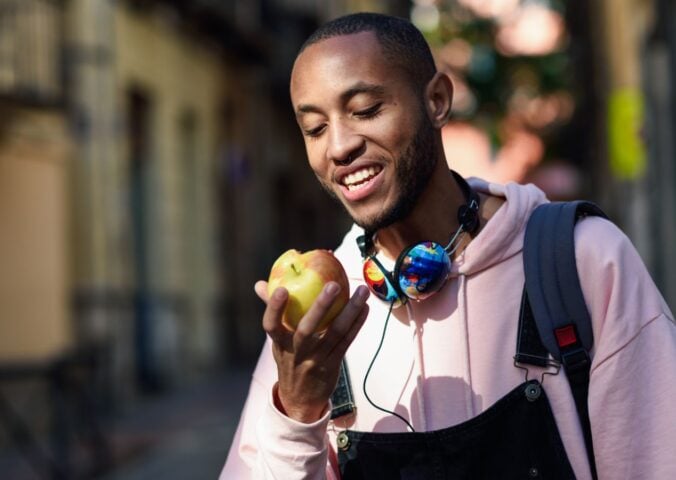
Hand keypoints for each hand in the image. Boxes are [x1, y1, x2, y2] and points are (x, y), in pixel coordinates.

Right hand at [255, 280, 369, 422]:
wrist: (300, 400)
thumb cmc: (289, 359)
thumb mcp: (277, 340)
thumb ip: (273, 311)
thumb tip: (260, 284)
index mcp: (280, 343)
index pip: (271, 325)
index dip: (275, 308)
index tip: (282, 289)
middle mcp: (297, 352)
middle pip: (307, 329)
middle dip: (320, 306)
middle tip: (334, 285)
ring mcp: (316, 359)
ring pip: (335, 333)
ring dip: (351, 310)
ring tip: (362, 291)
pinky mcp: (332, 364)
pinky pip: (346, 342)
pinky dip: (356, 324)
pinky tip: (365, 308)